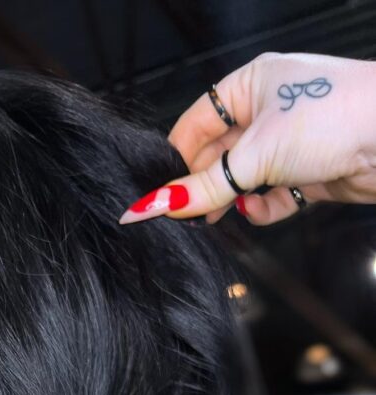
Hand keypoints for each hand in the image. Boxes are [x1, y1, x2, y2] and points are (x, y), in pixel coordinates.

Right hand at [117, 51, 375, 226]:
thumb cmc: (334, 119)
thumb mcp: (256, 155)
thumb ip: (203, 186)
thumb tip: (155, 205)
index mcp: (251, 85)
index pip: (195, 124)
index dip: (174, 159)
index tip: (156, 194)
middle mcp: (268, 111)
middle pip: (217, 156)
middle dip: (203, 185)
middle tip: (185, 214)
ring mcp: (290, 143)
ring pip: (243, 179)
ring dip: (232, 199)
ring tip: (220, 215)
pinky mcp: (308, 173)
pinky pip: (272, 196)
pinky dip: (263, 208)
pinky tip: (260, 210)